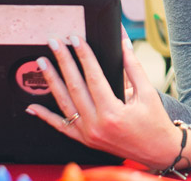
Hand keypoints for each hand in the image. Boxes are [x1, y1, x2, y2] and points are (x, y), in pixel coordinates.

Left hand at [26, 36, 180, 169]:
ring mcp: (88, 134)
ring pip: (64, 104)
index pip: (93, 76)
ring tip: (42, 62)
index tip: (75, 39)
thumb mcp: (147, 93)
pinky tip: (32, 106)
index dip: (84, 55)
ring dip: (51, 81)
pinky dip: (45, 116)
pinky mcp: (85, 140)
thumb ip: (133, 67)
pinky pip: (61, 127)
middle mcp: (96, 125)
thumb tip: (123, 42)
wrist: (158, 151)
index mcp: (113, 112)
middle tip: (54, 43)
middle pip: (74, 87)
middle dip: (63, 61)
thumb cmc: (155, 122)